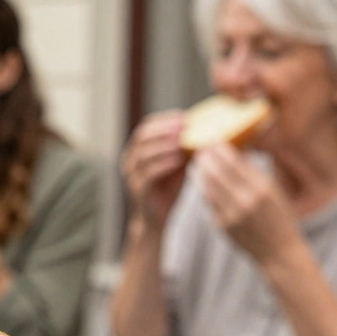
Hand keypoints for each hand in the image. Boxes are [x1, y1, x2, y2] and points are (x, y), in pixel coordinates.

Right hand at [122, 111, 186, 229]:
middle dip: (164, 129)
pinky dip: (163, 164)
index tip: (184, 116)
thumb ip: (184, 148)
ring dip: (164, 145)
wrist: (156, 219)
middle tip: (183, 126)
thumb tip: (206, 129)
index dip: (164, 120)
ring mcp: (132, 175)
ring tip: (182, 141)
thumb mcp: (177, 164)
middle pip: (142, 136)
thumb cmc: (168, 188)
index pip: (146, 127)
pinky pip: (148, 174)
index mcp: (137, 150)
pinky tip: (178, 160)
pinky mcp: (138, 190)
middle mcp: (130, 160)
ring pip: (143, 154)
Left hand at [196, 143, 302, 267]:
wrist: (279, 251)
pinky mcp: (222, 225)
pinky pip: (208, 202)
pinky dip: (204, 189)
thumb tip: (237, 151)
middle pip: (218, 172)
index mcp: (263, 188)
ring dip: (201, 172)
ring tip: (197, 162)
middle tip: (200, 147)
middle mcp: (246, 200)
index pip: (235, 162)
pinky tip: (202, 181)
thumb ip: (254, 173)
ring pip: (208, 186)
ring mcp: (232, 214)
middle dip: (206, 157)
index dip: (220, 149)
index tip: (213, 138)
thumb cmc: (280, 217)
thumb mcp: (274, 191)